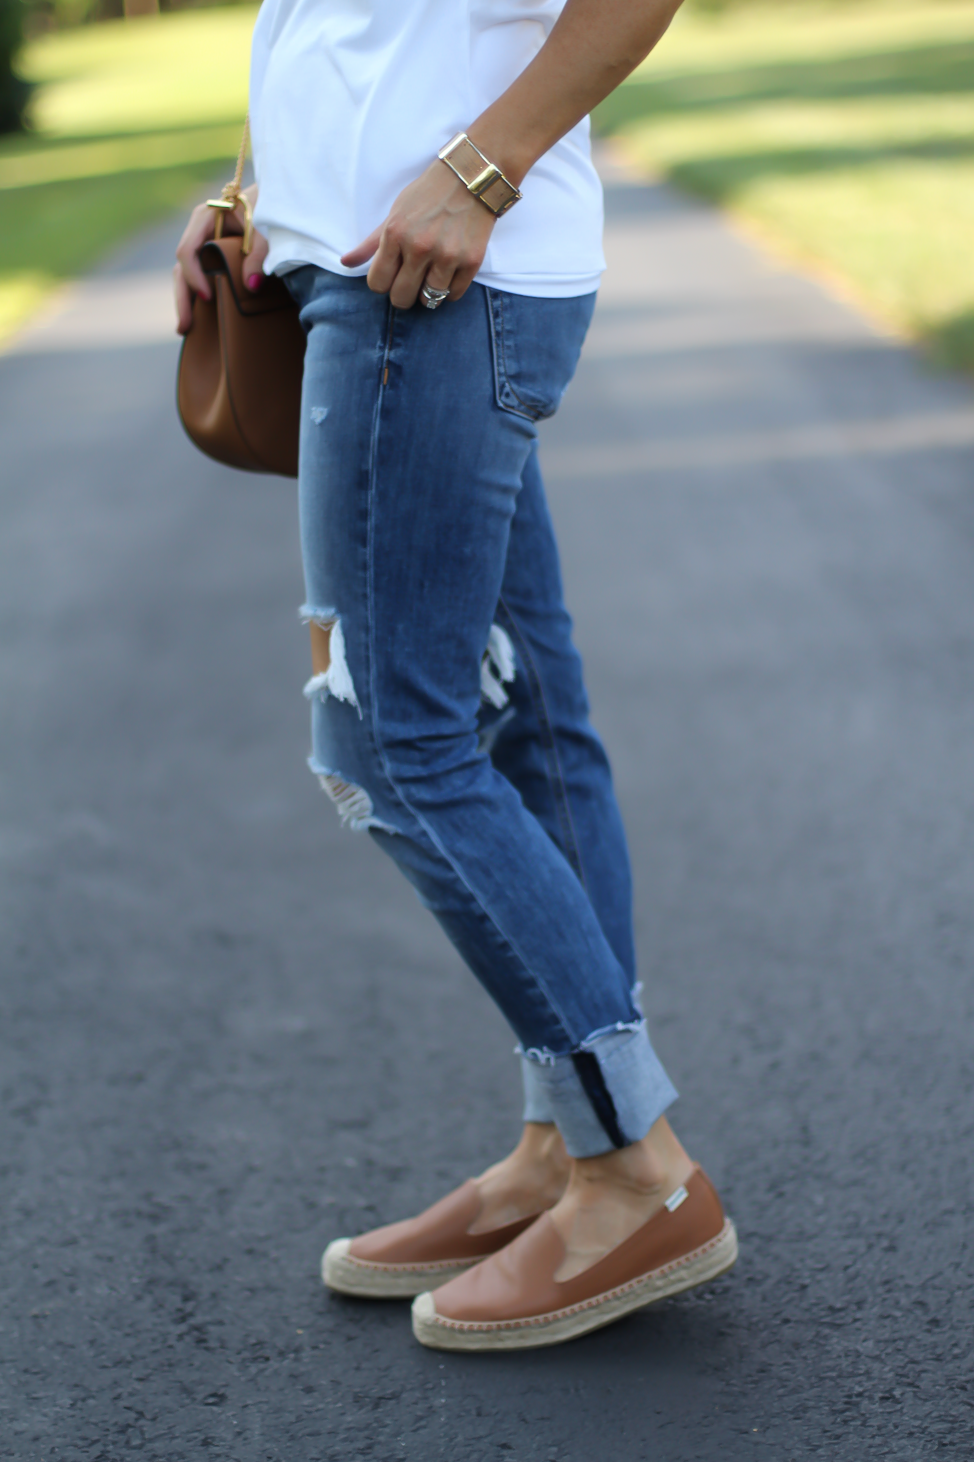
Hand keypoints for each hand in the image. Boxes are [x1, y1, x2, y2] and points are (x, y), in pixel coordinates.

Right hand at [173, 184, 268, 334]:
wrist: (277, 201)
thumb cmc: (270, 210)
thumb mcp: (267, 229)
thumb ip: (260, 254)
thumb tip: (252, 286)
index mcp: (206, 217)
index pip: (188, 250)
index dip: (194, 276)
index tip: (209, 298)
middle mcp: (199, 230)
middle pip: (181, 266)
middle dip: (183, 297)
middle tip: (185, 327)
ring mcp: (202, 243)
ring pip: (185, 273)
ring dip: (185, 300)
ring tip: (185, 329)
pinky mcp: (210, 254)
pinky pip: (198, 275)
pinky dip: (196, 295)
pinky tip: (197, 319)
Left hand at [341, 160, 495, 308]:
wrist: (469, 178)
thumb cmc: (427, 196)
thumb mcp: (395, 215)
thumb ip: (371, 244)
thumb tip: (346, 263)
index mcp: (395, 235)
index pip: (377, 284)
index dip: (383, 283)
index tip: (392, 275)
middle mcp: (419, 247)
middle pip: (401, 298)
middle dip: (403, 294)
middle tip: (411, 282)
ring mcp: (446, 255)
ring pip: (430, 300)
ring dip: (428, 293)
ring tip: (432, 276)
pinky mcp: (471, 261)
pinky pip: (454, 294)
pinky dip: (450, 289)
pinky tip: (449, 273)